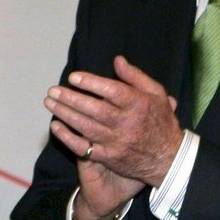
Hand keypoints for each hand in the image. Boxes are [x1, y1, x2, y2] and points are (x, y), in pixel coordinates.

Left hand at [46, 55, 182, 211]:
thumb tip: (117, 60)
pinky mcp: (109, 157)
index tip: (73, 77)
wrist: (169, 158)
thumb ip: (135, 77)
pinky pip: (85, 148)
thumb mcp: (156, 94)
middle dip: (70, 99)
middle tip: (53, 91)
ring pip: (86, 127)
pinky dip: (68, 138)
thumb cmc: (161, 121)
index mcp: (138, 105)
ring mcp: (116, 142)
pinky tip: (56, 126)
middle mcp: (127, 124)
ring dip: (65, 114)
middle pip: (94, 109)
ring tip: (50, 103)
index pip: (112, 91)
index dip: (91, 83)